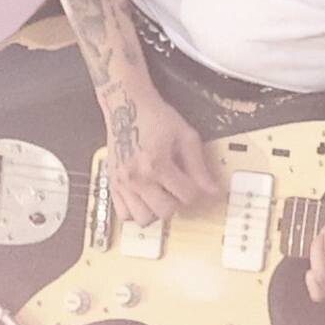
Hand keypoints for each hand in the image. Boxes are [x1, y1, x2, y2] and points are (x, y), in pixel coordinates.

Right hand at [106, 89, 223, 222]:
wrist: (126, 105)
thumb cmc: (154, 117)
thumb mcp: (185, 136)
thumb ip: (199, 166)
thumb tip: (212, 190)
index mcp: (157, 164)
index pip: (186, 196)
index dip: (196, 192)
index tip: (194, 184)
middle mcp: (138, 177)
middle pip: (165, 211)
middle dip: (176, 203)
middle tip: (176, 188)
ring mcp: (123, 182)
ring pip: (143, 218)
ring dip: (155, 211)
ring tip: (160, 194)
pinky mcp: (112, 183)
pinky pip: (123, 214)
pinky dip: (136, 211)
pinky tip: (144, 197)